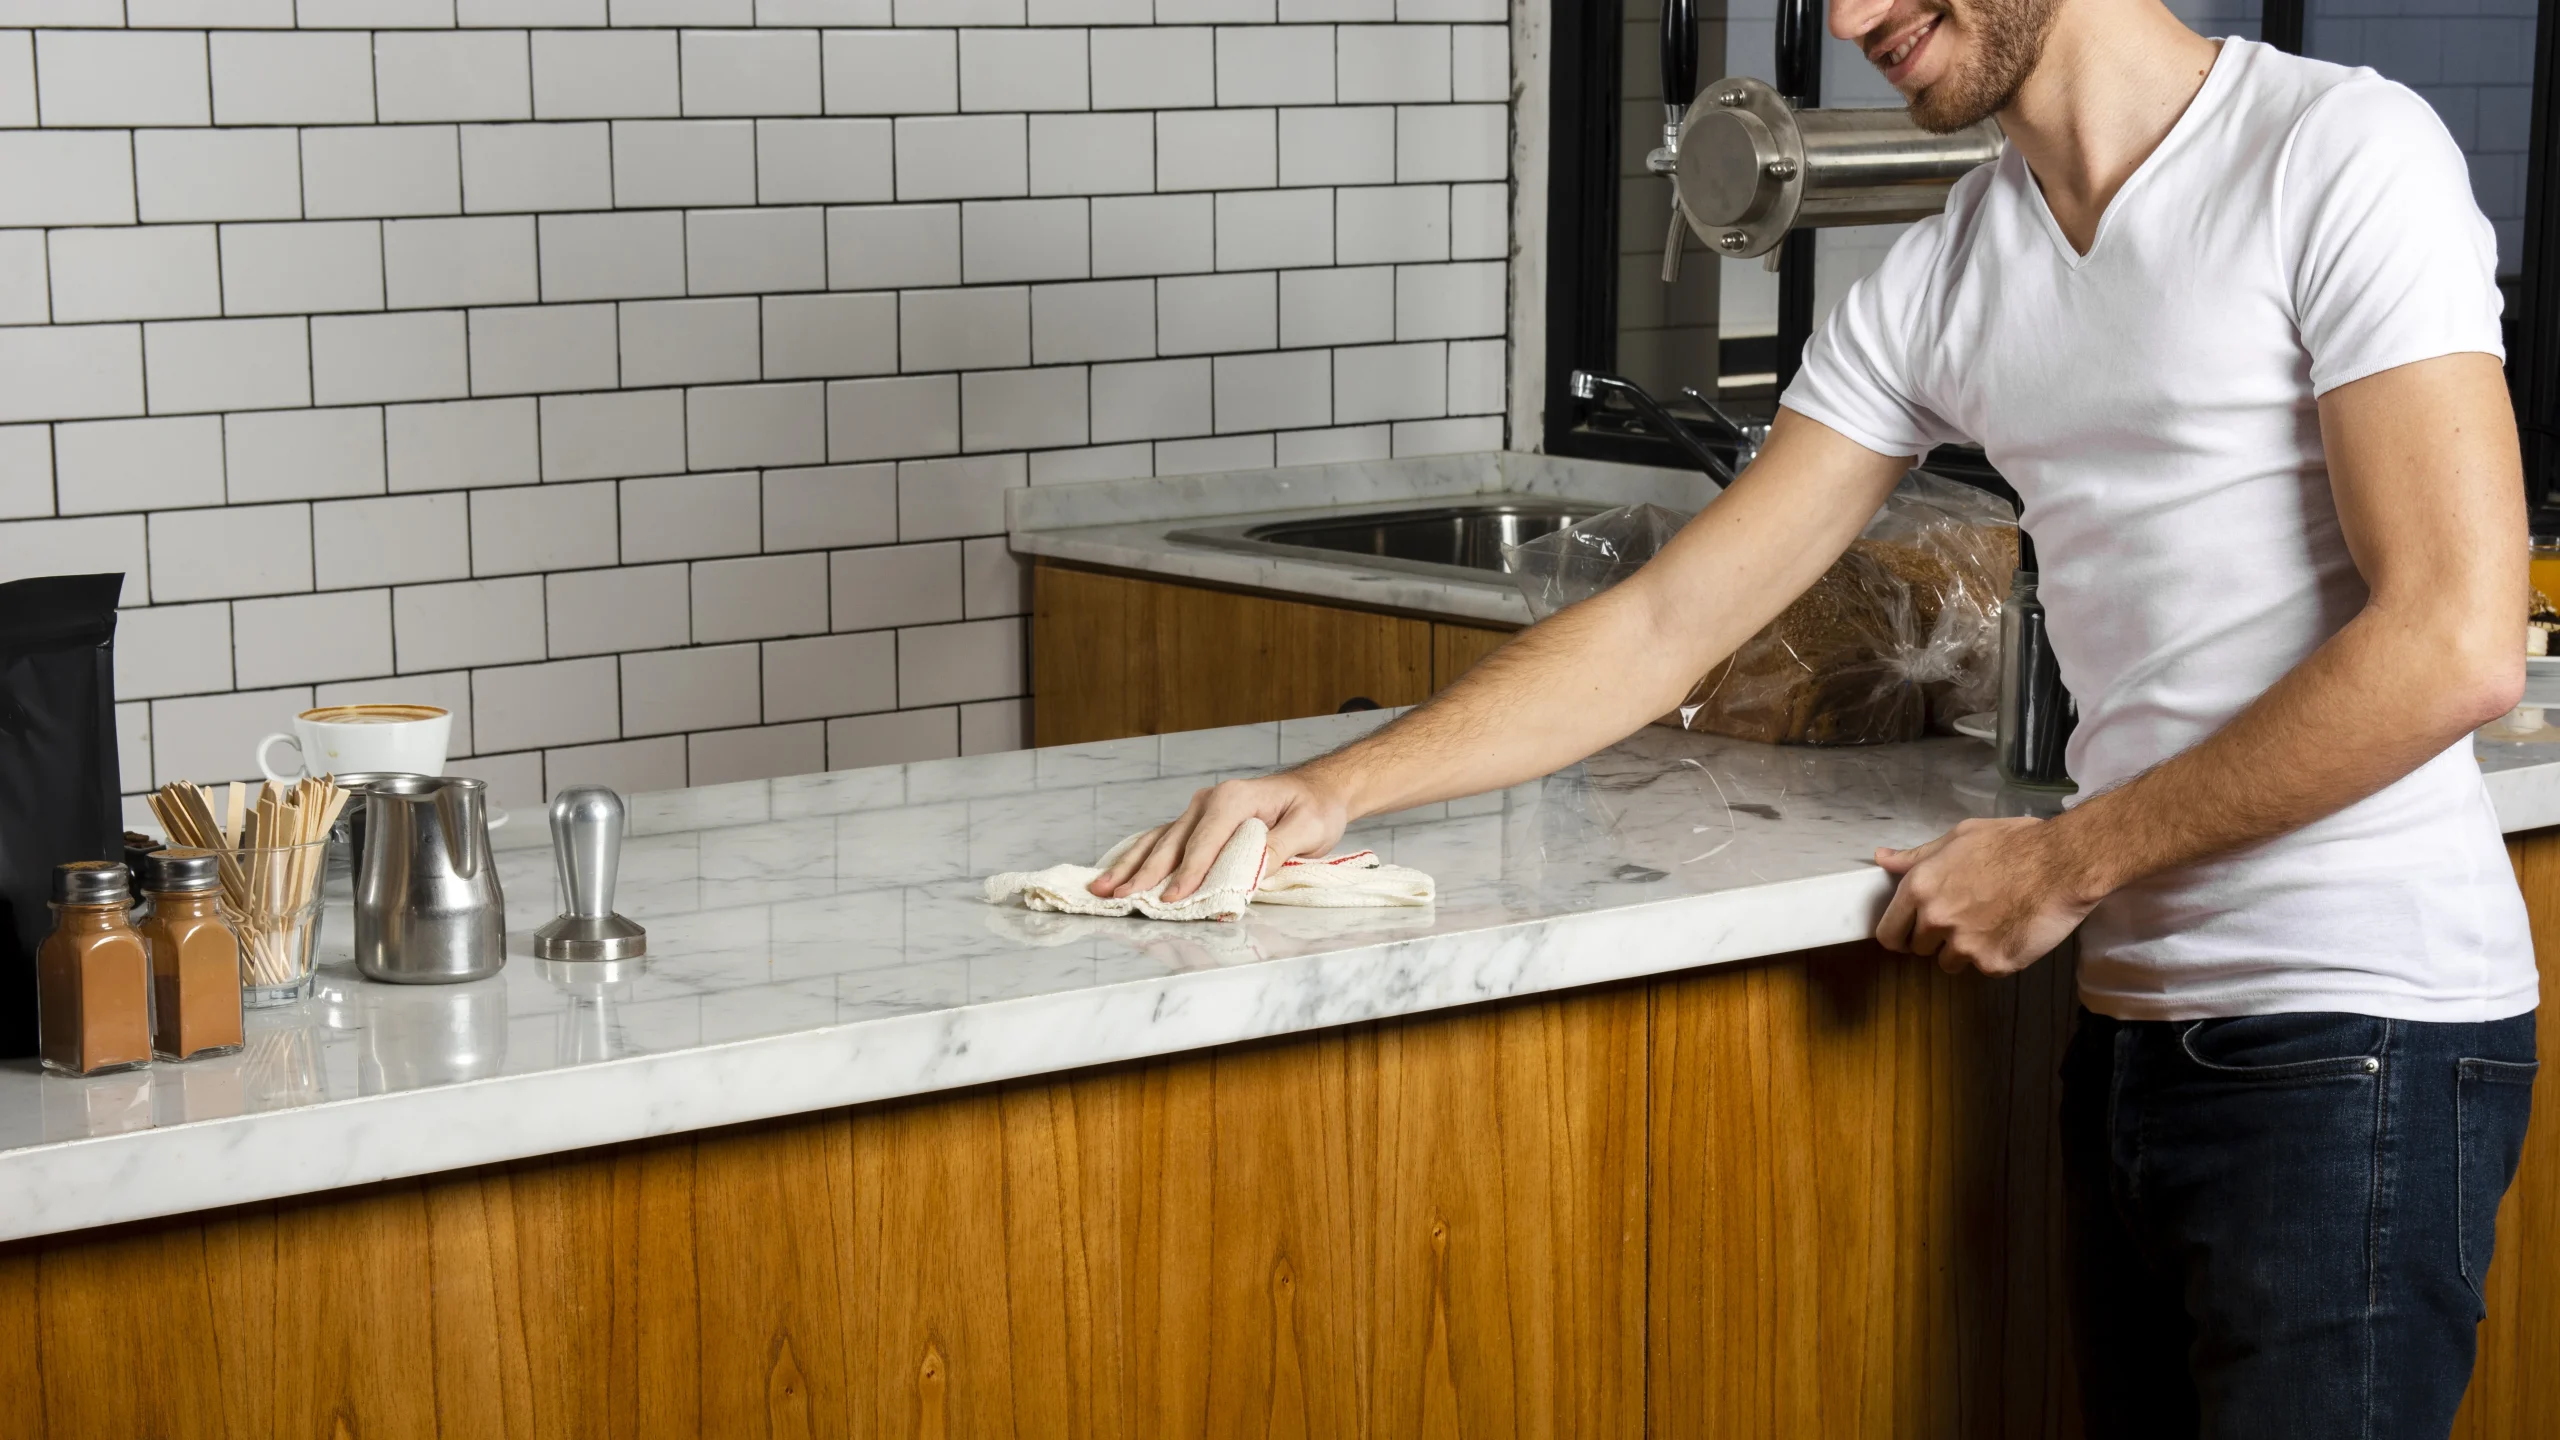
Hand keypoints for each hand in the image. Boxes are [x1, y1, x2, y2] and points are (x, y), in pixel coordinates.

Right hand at [1088, 769, 1352, 901]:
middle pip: (1171, 843)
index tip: (1171, 899)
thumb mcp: (1309, 827)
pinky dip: (1137, 858)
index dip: (1187, 873)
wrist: (1315, 790)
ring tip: (1101, 889)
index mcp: (1233, 798)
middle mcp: (1209, 801)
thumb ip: (1279, 848)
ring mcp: (1198, 811)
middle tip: (1120, 899)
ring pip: (1157, 841)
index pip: (1204, 842)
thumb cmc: (1314, 809)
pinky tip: (1116, 873)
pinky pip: (1162, 841)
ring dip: (1129, 866)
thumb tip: (1249, 873)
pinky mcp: (1195, 823)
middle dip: (1144, 873)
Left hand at [1872, 817, 2101, 975]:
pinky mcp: (1995, 964)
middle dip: (1936, 938)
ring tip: (1991, 923)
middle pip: (1920, 949)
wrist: (2064, 863)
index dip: (1899, 934)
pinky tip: (2012, 931)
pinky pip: (1985, 968)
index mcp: (1920, 889)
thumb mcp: (1959, 837)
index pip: (1889, 933)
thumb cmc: (2013, 844)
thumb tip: (1882, 859)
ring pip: (1950, 962)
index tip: (1912, 933)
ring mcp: (1965, 946)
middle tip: (1965, 917)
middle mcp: (1936, 921)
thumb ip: (1917, 856)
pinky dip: (1996, 956)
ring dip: (1965, 950)